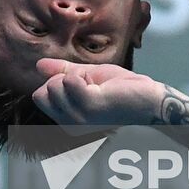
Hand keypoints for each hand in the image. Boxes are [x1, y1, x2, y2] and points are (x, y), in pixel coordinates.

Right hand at [32, 58, 163, 125]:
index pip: (40, 96)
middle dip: (62, 79)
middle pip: (42, 93)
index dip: (58, 81)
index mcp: (68, 119)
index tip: (83, 83)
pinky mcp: (90, 107)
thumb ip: (64, 72)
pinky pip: (69, 81)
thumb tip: (39, 64)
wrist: (149, 99)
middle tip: (90, 84)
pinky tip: (99, 85)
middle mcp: (70, 123)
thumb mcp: (88, 76)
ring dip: (76, 76)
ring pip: (53, 86)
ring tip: (97, 86)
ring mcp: (79, 118)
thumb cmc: (123, 90)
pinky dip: (81, 75)